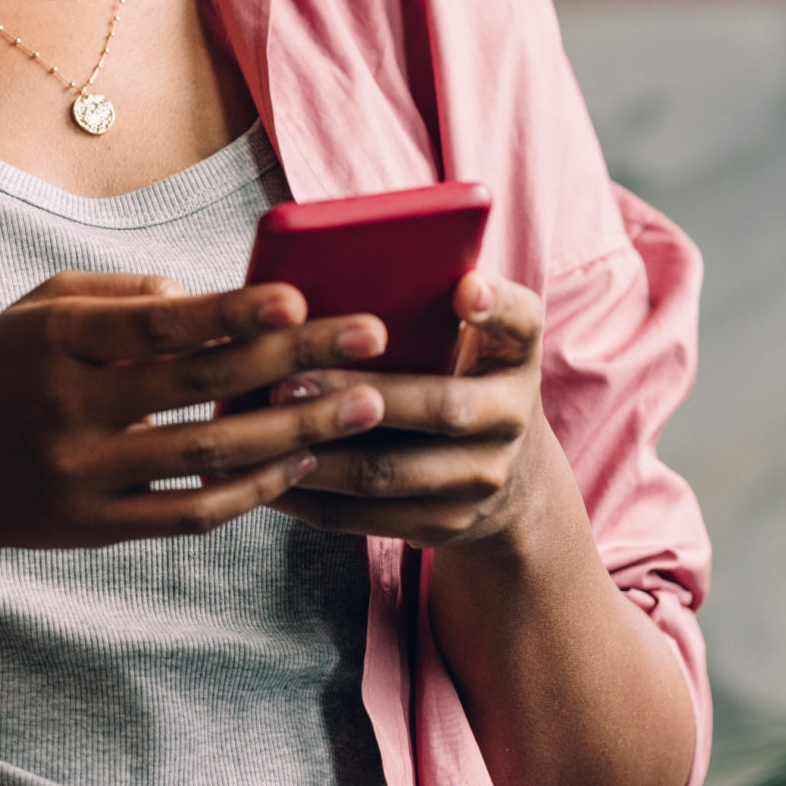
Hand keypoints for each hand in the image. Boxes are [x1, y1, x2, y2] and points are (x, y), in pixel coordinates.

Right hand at [0, 271, 393, 609]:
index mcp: (55, 341)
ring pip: (209, 455)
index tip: (300, 296)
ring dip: (295, 428)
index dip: (232, 312)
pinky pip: (191, 513)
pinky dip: (251, 490)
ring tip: (362, 406)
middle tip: (372, 341)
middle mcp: (69, 410)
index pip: (157, 325)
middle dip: (296, 358)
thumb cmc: (1, 372)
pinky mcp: (98, 527)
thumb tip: (209, 298)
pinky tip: (299, 462)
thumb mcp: (39, 309)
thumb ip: (121, 295)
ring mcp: (85, 476)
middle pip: (202, 385)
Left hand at [263, 271, 545, 548]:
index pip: (520, 321)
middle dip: (358, 393)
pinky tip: (266, 474)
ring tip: (264, 428)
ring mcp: (481, 480)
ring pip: (390, 472)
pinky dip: (311, 497)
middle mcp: (511, 417)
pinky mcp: (444, 525)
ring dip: (321, 453)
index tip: (465, 289)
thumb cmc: (461, 375)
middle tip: (289, 379)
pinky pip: (366, 517)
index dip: (496, 305)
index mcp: (515, 355)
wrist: (511, 478)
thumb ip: (430, 302)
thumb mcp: (470, 338)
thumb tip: (333, 260)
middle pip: (439, 406)